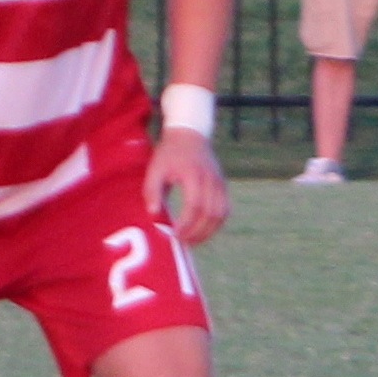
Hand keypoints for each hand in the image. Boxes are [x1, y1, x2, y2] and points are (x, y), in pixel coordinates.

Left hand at [147, 128, 229, 245]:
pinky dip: (216, 224)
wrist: (190, 134)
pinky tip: (204, 230)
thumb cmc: (169, 153)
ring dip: (208, 231)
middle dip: (197, 232)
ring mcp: (220, 183)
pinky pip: (225, 209)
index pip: (194, 205)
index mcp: (193, 174)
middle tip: (182, 242)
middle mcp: (211, 179)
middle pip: (210, 213)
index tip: (175, 235)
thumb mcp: (155, 168)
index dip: (186, 223)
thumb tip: (153, 214)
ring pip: (221, 214)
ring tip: (193, 240)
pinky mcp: (223, 186)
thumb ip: (151, 190)